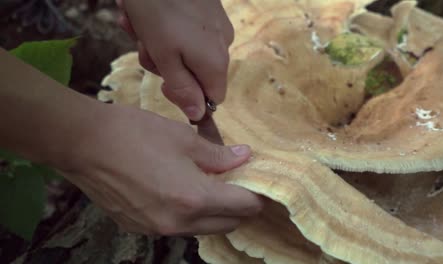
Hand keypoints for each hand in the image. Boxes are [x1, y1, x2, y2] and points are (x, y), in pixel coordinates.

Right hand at [60, 104, 262, 235]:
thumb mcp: (183, 138)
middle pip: (226, 225)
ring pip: (202, 229)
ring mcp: (156, 229)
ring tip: (212, 187)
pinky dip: (188, 215)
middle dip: (239, 208)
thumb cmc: (135, 134)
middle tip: (239, 184)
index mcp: (194, 199)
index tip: (258, 183)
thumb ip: (218, 155)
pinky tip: (181, 193)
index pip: (242, 207)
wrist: (83, 143)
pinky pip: (176, 228)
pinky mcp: (138, 227)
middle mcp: (177, 223)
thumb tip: (244, 157)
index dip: (256, 196)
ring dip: (215, 214)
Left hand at [116, 0, 234, 121]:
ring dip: (161, 45)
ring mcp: (218, 25)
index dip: (188, 97)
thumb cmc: (157, 9)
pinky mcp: (209, 10)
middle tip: (145, 46)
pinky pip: (190, 31)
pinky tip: (149, 13)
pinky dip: (168, 27)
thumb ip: (182, 88)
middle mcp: (223, 44)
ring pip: (189, 51)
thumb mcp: (163, 56)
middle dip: (167, 65)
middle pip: (197, 74)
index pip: (213, 98)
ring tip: (140, 26)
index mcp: (215, 62)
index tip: (164, 82)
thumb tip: (198, 115)